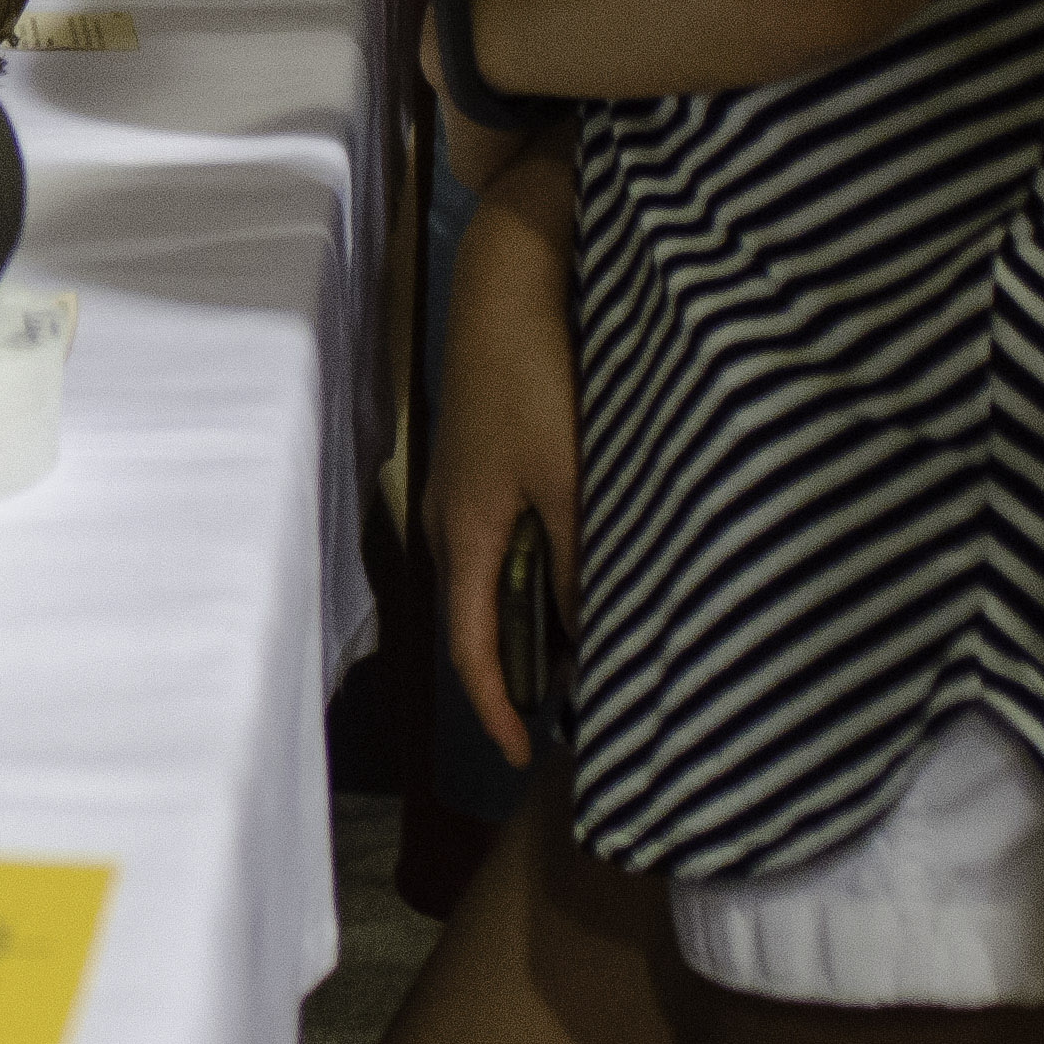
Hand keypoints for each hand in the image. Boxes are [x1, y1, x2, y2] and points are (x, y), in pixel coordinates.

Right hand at [432, 157, 583, 771]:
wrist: (508, 283)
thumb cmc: (534, 379)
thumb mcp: (570, 479)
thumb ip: (580, 563)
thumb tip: (591, 640)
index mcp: (463, 533)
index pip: (471, 647)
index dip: (494, 709)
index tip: (524, 760)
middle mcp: (451, 519)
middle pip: (479, 617)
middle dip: (520, 674)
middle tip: (576, 718)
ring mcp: (464, 487)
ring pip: (496, 578)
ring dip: (536, 622)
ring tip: (591, 656)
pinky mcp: (484, 458)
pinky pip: (506, 542)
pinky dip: (540, 575)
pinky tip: (584, 572)